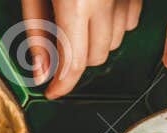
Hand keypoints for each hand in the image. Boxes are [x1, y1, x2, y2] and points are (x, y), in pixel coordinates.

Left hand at [22, 0, 143, 98]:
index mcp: (76, 2)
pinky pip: (130, 22)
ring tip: (76, 18)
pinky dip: (115, 25)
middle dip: (76, 59)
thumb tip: (41, 73)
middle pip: (97, 57)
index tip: (52, 90)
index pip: (74, 63)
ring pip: (115, 42)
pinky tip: (97, 10)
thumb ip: (36, 32)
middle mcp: (105, 1)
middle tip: (58, 42)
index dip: (62, 84)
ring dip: (96, 42)